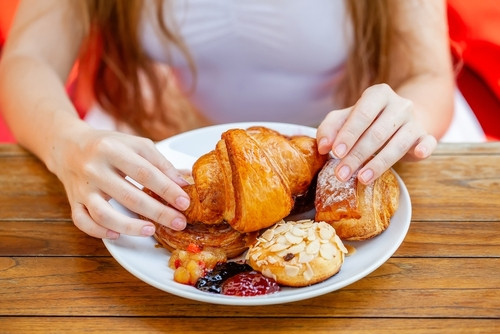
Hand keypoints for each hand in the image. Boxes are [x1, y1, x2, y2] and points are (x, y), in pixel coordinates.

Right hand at [53, 128, 189, 238]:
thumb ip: (159, 162)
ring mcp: (82, 188)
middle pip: (129, 196)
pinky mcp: (73, 201)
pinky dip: (99, 231)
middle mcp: (94, 169)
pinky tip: (117, 234)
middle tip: (178, 222)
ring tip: (151, 230)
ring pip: (104, 214)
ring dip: (130, 226)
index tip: (184, 202)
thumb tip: (182, 183)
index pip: (144, 172)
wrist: (68, 146)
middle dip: (158, 212)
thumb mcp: (135, 144)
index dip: (167, 189)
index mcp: (112, 149)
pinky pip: (83, 221)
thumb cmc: (109, 145)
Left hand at [316, 83, 436, 183]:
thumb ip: (330, 129)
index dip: (349, 135)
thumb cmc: (366, 121)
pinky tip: (418, 154)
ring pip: (398, 143)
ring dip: (379, 163)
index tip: (335, 153)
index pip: (362, 114)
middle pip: (377, 132)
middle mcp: (399, 104)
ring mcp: (414, 120)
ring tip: (362, 178)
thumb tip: (322, 146)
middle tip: (341, 174)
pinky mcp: (425, 136)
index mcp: (377, 94)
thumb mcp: (345, 119)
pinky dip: (424, 147)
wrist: (398, 119)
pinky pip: (428, 142)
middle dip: (357, 155)